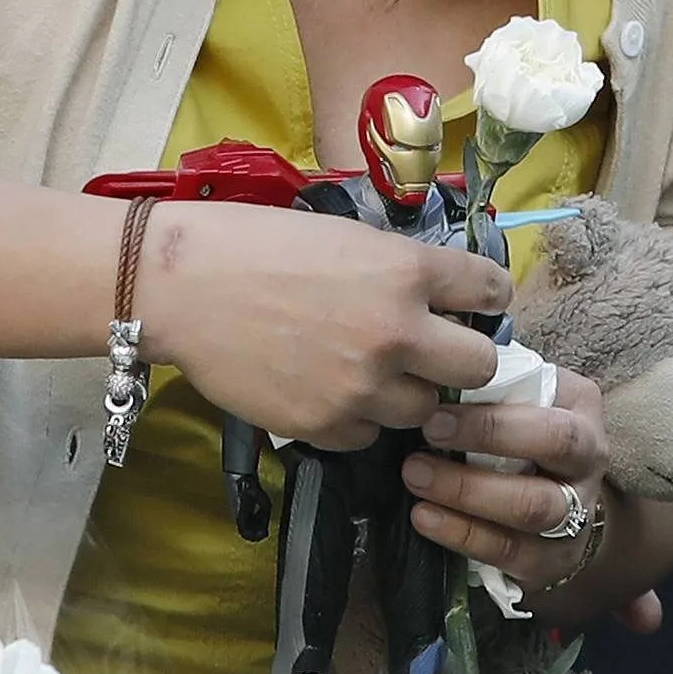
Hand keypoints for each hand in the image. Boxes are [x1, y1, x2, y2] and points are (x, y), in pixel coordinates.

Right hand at [136, 207, 506, 448]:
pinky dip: (357, 419)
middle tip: (435, 353)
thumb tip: (443, 299)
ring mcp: (363, 387)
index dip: (486, 297)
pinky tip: (326, 389)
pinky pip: (368, 436)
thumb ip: (401, 270)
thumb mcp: (346, 237)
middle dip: (462, 359)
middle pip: (479, 367)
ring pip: (424, 410)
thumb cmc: (256, 245)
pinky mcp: (326, 426)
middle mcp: (398, 333)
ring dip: (405, 393)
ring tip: (365, 370)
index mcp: (406, 271)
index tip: (475, 304)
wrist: (181, 287)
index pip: (491, 290)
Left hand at [404, 368, 616, 589]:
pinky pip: (508, 552)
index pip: (548, 422)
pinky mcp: (552, 559)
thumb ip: (491, 386)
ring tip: (416, 483)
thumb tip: (432, 378)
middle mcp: (588, 464)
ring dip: (466, 498)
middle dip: (477, 462)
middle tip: (417, 458)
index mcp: (581, 414)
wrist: (563, 489)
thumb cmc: (526, 427)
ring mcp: (575, 516)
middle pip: (545, 466)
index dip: (491, 425)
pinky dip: (462, 536)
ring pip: (529, 512)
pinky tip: (425, 519)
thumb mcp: (523, 394)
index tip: (433, 419)